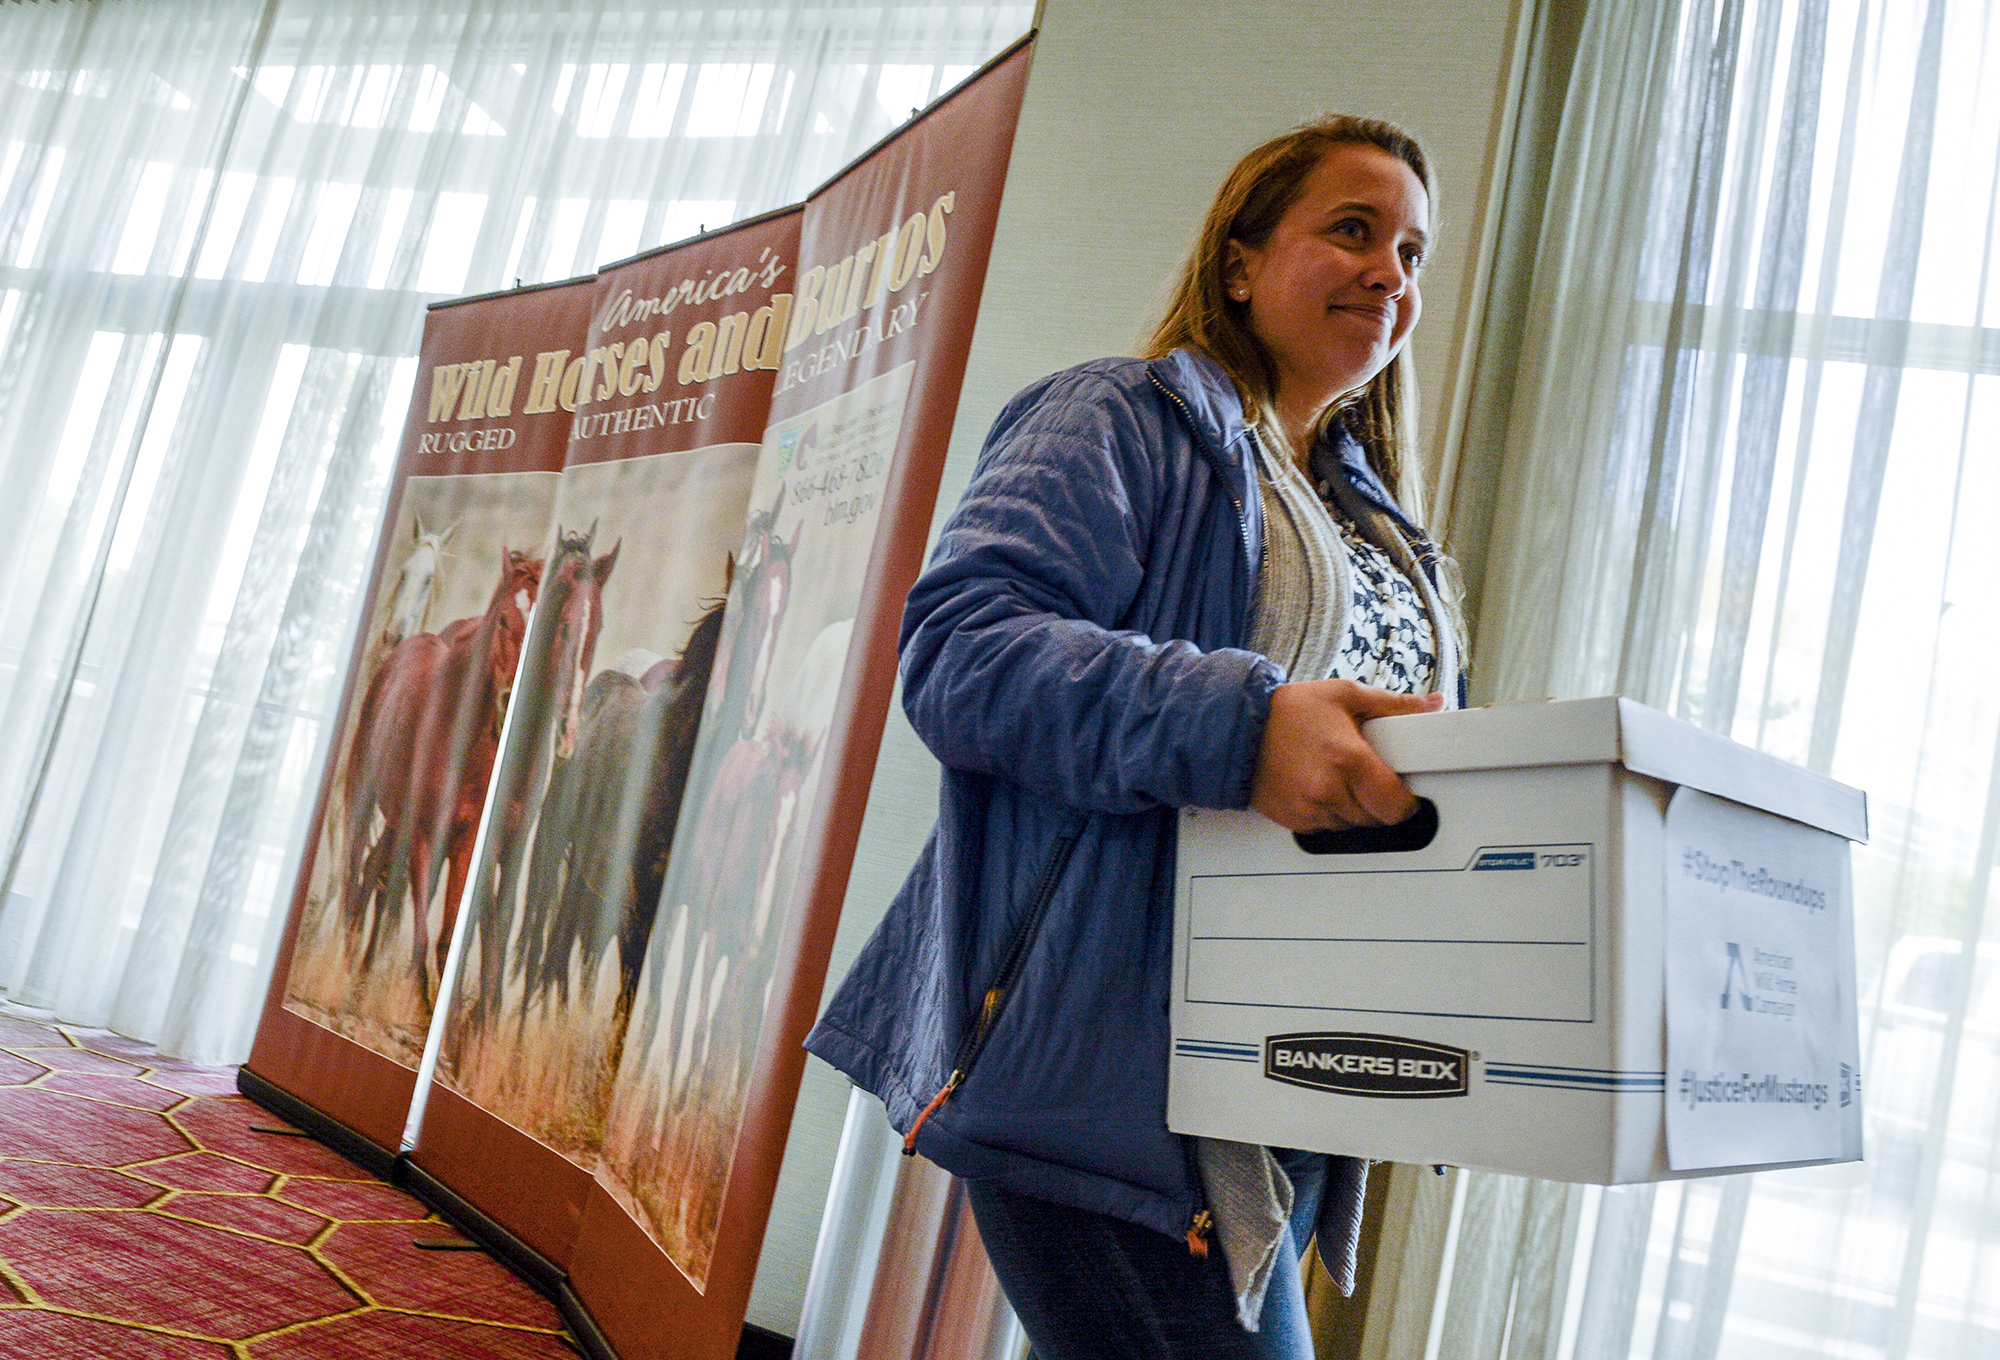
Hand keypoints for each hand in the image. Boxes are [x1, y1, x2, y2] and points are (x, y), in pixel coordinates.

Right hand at [1249, 680, 1441, 831]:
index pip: (1395, 804)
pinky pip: (1326, 828)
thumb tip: (1432, 705)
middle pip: (1376, 818)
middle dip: (1378, 801)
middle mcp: (1328, 790)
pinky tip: (1320, 788)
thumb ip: (1393, 704)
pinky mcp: (1293, 820)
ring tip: (1341, 779)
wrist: (1237, 727)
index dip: (1405, 801)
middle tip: (1369, 777)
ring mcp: (1309, 809)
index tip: (1403, 792)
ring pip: (1352, 825)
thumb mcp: (1344, 695)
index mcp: (1348, 759)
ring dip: (1354, 809)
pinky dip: (1330, 814)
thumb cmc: (1289, 710)